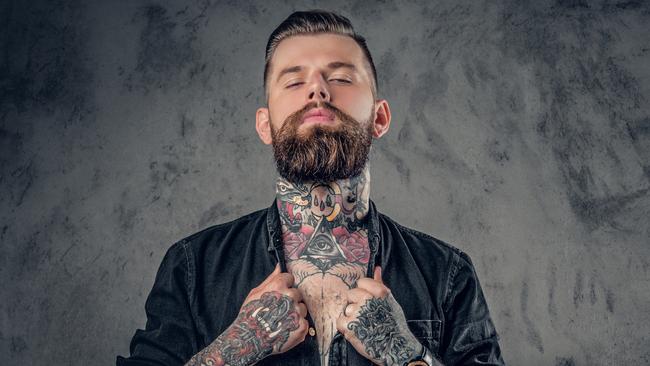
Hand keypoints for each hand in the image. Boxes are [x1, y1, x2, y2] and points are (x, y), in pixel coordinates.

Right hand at [186, 264, 307, 365]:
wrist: (249, 340)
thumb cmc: (250, 315)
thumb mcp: (255, 293)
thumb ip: (270, 279)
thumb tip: (279, 266)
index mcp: (279, 286)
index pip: (290, 278)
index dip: (284, 286)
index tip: (278, 295)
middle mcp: (290, 296)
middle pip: (297, 293)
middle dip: (289, 300)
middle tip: (277, 310)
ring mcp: (296, 312)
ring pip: (302, 307)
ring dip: (294, 312)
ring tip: (280, 321)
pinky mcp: (301, 326)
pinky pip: (304, 322)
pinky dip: (296, 326)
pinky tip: (285, 328)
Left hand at [336, 266, 422, 365]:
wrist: (396, 348)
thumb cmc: (394, 325)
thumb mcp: (391, 302)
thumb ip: (380, 285)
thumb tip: (377, 269)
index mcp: (379, 292)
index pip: (361, 282)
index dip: (363, 292)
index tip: (367, 301)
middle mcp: (368, 300)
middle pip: (351, 294)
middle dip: (356, 304)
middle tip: (366, 316)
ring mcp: (358, 312)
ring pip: (346, 309)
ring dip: (352, 317)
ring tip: (364, 326)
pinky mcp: (350, 326)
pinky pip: (340, 321)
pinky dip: (346, 328)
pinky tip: (357, 331)